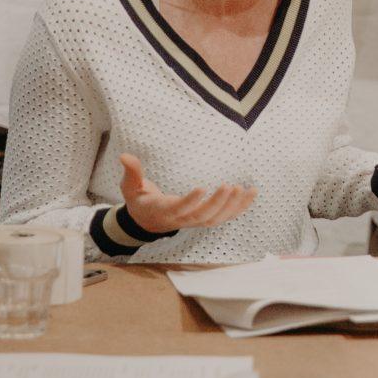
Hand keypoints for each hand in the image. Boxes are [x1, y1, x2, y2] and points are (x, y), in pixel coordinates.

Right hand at [117, 153, 258, 233]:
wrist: (147, 222)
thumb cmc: (140, 202)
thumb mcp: (130, 188)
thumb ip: (131, 172)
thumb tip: (124, 156)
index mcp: (163, 210)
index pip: (178, 209)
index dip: (190, 201)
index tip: (201, 188)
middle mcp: (181, 219)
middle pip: (202, 217)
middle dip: (217, 203)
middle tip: (229, 186)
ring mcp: (194, 221)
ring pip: (216, 219)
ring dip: (232, 206)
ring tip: (245, 190)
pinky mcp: (205, 219)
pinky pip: (225, 217)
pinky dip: (240, 207)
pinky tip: (252, 193)